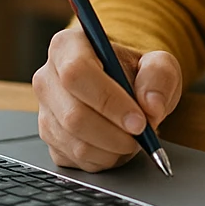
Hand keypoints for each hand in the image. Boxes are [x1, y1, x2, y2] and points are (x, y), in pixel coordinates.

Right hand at [33, 26, 181, 170]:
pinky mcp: (49, 139)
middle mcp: (48, 78)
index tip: (139, 120)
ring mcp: (45, 111)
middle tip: (142, 134)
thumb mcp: (158, 64)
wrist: (125, 88)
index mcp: (68, 46)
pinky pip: (75, 160)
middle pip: (74, 115)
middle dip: (115, 133)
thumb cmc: (135, 72)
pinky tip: (116, 144)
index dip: (109, 100)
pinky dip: (104, 159)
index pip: (77, 72)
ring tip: (132, 137)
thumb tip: (152, 106)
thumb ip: (160, 76)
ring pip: (75, 143)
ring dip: (113, 148)